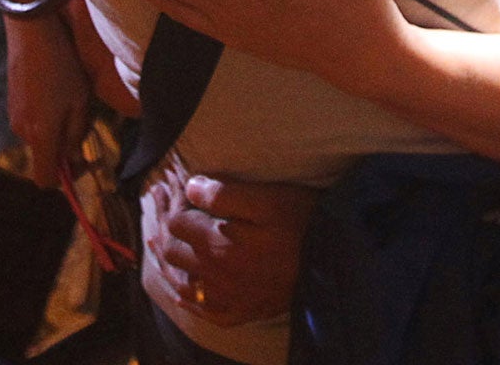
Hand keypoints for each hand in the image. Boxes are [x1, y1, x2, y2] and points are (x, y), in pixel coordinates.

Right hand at [6, 12, 93, 188]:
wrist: (32, 32)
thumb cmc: (62, 66)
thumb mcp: (80, 101)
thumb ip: (77, 134)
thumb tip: (73, 157)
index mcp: (40, 135)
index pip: (45, 180)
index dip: (65, 180)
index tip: (83, 162)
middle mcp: (23, 131)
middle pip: (45, 156)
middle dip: (65, 148)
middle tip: (84, 120)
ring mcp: (13, 116)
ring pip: (39, 138)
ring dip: (56, 130)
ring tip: (71, 99)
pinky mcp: (11, 103)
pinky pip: (31, 122)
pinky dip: (45, 117)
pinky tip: (56, 90)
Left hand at [147, 172, 317, 326]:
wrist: (333, 262)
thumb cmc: (301, 223)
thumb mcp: (267, 199)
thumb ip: (224, 194)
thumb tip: (190, 187)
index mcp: (217, 244)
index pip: (176, 222)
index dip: (173, 202)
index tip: (174, 187)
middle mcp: (215, 274)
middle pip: (174, 251)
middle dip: (169, 228)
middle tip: (170, 208)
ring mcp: (228, 297)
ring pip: (183, 281)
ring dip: (173, 260)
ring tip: (165, 241)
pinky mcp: (243, 312)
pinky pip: (206, 312)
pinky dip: (192, 300)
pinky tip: (186, 291)